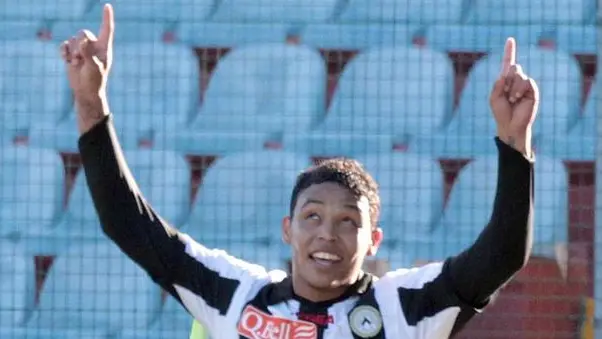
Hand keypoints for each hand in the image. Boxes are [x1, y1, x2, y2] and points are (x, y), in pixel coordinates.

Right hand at [60, 3, 113, 132]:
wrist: (85, 91)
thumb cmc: (94, 81)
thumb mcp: (94, 67)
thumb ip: (89, 53)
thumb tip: (83, 41)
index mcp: (104, 48)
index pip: (106, 29)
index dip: (106, 17)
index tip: (107, 6)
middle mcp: (93, 46)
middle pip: (84, 32)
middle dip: (80, 43)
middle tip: (81, 58)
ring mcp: (82, 49)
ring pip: (73, 39)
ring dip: (72, 51)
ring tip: (77, 64)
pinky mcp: (71, 53)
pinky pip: (64, 44)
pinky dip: (64, 52)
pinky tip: (67, 60)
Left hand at [490, 37, 538, 156]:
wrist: (510, 125)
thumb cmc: (500, 112)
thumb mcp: (494, 97)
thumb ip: (498, 83)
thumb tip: (507, 71)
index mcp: (505, 80)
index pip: (507, 62)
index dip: (509, 51)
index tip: (510, 39)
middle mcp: (516, 80)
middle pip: (513, 67)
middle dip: (507, 79)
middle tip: (506, 94)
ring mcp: (525, 85)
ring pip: (519, 74)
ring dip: (512, 87)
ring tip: (512, 100)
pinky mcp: (532, 90)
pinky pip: (527, 81)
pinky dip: (519, 89)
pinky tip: (517, 99)